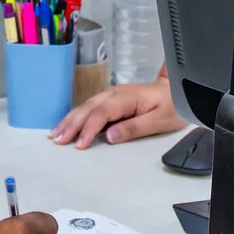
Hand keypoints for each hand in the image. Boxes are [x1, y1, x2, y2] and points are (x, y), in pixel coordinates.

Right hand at [50, 72, 185, 147]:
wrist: (178, 88)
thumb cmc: (172, 106)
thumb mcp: (158, 120)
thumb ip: (134, 128)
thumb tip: (109, 136)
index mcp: (126, 98)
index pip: (102, 114)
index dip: (88, 129)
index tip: (79, 144)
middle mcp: (115, 93)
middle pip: (88, 108)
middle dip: (71, 124)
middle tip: (57, 140)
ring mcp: (113, 95)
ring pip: (86, 106)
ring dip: (70, 120)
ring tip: (55, 134)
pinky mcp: (112, 99)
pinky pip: (91, 107)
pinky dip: (77, 116)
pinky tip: (68, 124)